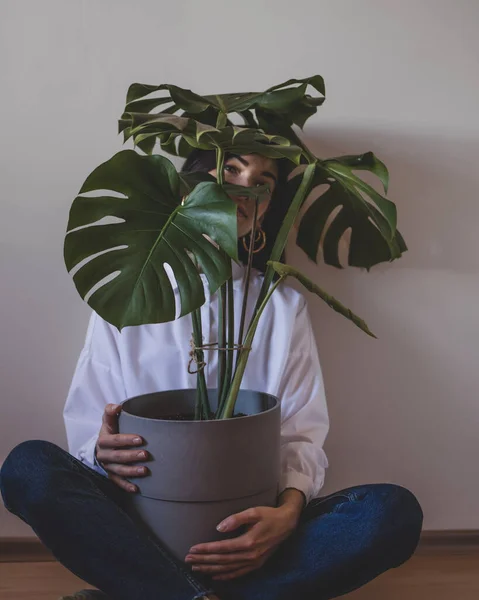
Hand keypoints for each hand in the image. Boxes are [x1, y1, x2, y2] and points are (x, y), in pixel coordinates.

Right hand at [95, 403, 148, 492]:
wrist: (102, 446)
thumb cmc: (110, 430)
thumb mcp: (108, 420)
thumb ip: (110, 411)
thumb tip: (117, 406)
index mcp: (103, 440)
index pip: (114, 440)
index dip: (126, 440)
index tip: (141, 439)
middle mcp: (103, 455)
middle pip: (117, 457)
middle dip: (131, 456)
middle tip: (146, 454)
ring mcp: (107, 467)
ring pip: (118, 471)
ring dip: (131, 471)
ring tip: (145, 471)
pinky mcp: (111, 475)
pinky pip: (117, 482)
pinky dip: (126, 486)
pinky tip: (136, 488)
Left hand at [184, 500, 301, 580]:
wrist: (287, 524)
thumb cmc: (269, 515)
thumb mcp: (254, 512)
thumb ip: (236, 519)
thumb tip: (219, 528)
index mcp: (248, 542)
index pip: (222, 548)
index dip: (206, 549)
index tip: (192, 549)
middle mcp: (250, 555)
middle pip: (222, 560)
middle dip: (203, 561)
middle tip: (188, 559)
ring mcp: (254, 562)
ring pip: (228, 569)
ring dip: (210, 569)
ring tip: (196, 568)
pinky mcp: (256, 564)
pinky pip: (238, 573)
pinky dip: (225, 576)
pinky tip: (215, 576)